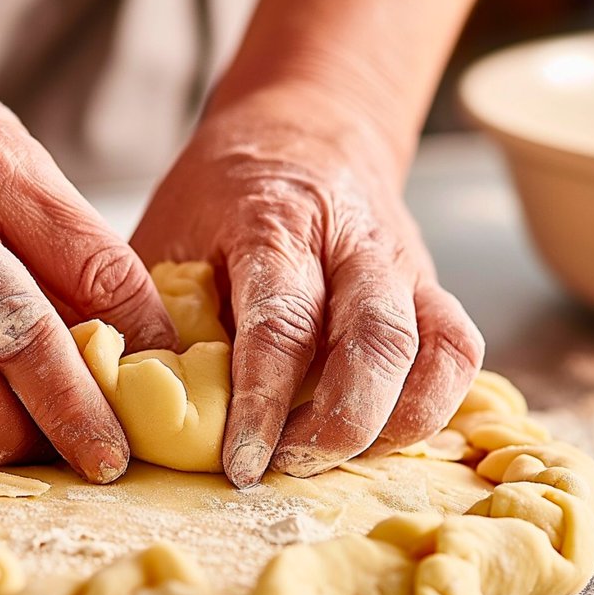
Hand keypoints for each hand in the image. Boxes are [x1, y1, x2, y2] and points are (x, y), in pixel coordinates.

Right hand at [0, 25, 175, 482]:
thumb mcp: (8, 156)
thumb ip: (61, 243)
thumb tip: (129, 341)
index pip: (94, 265)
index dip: (143, 333)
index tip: (169, 378)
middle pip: (20, 332)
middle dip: (76, 410)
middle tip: (111, 459)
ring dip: (4, 435)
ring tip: (41, 455)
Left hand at [131, 82, 484, 486]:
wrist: (302, 128)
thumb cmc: (221, 195)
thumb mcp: (170, 235)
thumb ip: (155, 313)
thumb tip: (134, 407)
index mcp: (274, 222)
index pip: (281, 323)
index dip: (263, 404)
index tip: (240, 462)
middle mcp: (353, 240)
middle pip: (374, 340)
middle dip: (339, 424)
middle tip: (289, 467)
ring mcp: (403, 263)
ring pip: (435, 348)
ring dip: (393, 423)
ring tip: (334, 459)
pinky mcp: (431, 286)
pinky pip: (458, 351)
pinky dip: (433, 405)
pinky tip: (383, 437)